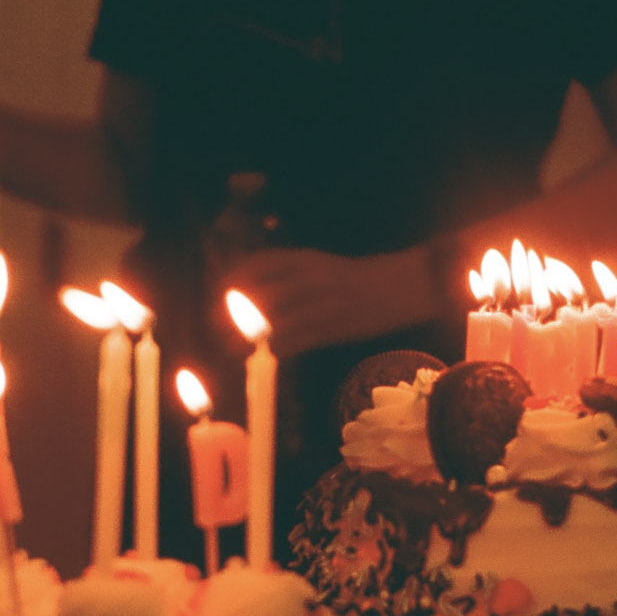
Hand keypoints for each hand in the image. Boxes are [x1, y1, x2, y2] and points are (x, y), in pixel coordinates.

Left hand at [224, 246, 439, 357]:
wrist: (401, 286)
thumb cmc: (358, 277)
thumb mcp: (318, 263)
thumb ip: (286, 273)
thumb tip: (250, 292)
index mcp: (300, 258)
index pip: (250, 268)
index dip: (227, 286)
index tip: (217, 301)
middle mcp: (304, 278)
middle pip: (251, 298)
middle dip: (225, 318)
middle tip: (215, 332)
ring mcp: (315, 304)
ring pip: (265, 325)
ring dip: (242, 341)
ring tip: (229, 351)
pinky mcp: (328, 329)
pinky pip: (290, 342)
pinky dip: (272, 351)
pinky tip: (265, 357)